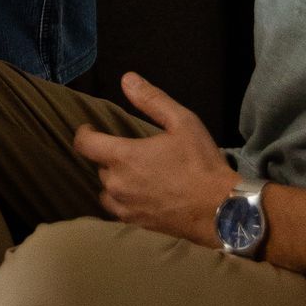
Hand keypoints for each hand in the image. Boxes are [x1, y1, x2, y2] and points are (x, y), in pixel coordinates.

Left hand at [72, 73, 235, 247]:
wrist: (222, 211)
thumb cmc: (201, 164)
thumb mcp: (182, 122)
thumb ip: (152, 100)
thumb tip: (127, 79)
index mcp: (124, 158)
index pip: (85, 144)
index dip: (83, 133)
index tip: (89, 128)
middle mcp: (118, 185)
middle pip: (100, 167)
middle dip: (110, 157)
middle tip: (130, 152)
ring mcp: (126, 209)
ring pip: (106, 192)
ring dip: (115, 182)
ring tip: (132, 175)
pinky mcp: (137, 226)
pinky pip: (119, 212)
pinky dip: (124, 202)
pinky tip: (140, 197)